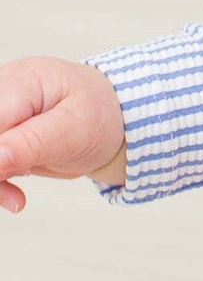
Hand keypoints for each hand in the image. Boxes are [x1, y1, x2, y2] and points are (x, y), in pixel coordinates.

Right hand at [0, 57, 127, 214]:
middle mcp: (4, 90)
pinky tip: (14, 197)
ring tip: (16, 200)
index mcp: (24, 81)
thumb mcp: (74, 131)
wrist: (114, 121)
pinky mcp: (0, 131)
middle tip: (11, 194)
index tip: (10, 172)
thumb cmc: (99, 117)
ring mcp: (1, 111)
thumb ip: (31, 144)